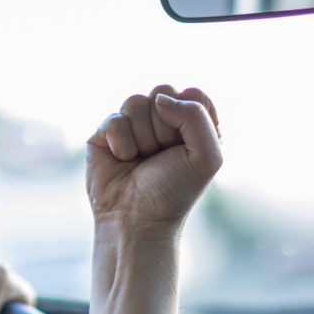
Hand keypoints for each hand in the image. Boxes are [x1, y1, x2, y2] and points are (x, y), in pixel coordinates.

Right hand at [87, 86, 222, 232]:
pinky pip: (114, 119)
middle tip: (161, 157)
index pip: (193, 94)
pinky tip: (123, 161)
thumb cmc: (174, 192)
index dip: (189, 117)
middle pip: (162, 93)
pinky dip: (121, 144)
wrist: (136, 221)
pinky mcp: (106, 133)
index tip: (186, 147)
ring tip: (141, 160)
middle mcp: (162, 120)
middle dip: (163, 129)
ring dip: (142, 138)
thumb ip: (196, 116)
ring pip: (135, 102)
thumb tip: (158, 99)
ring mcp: (133, 125)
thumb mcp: (206, 156)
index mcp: (192, 124)